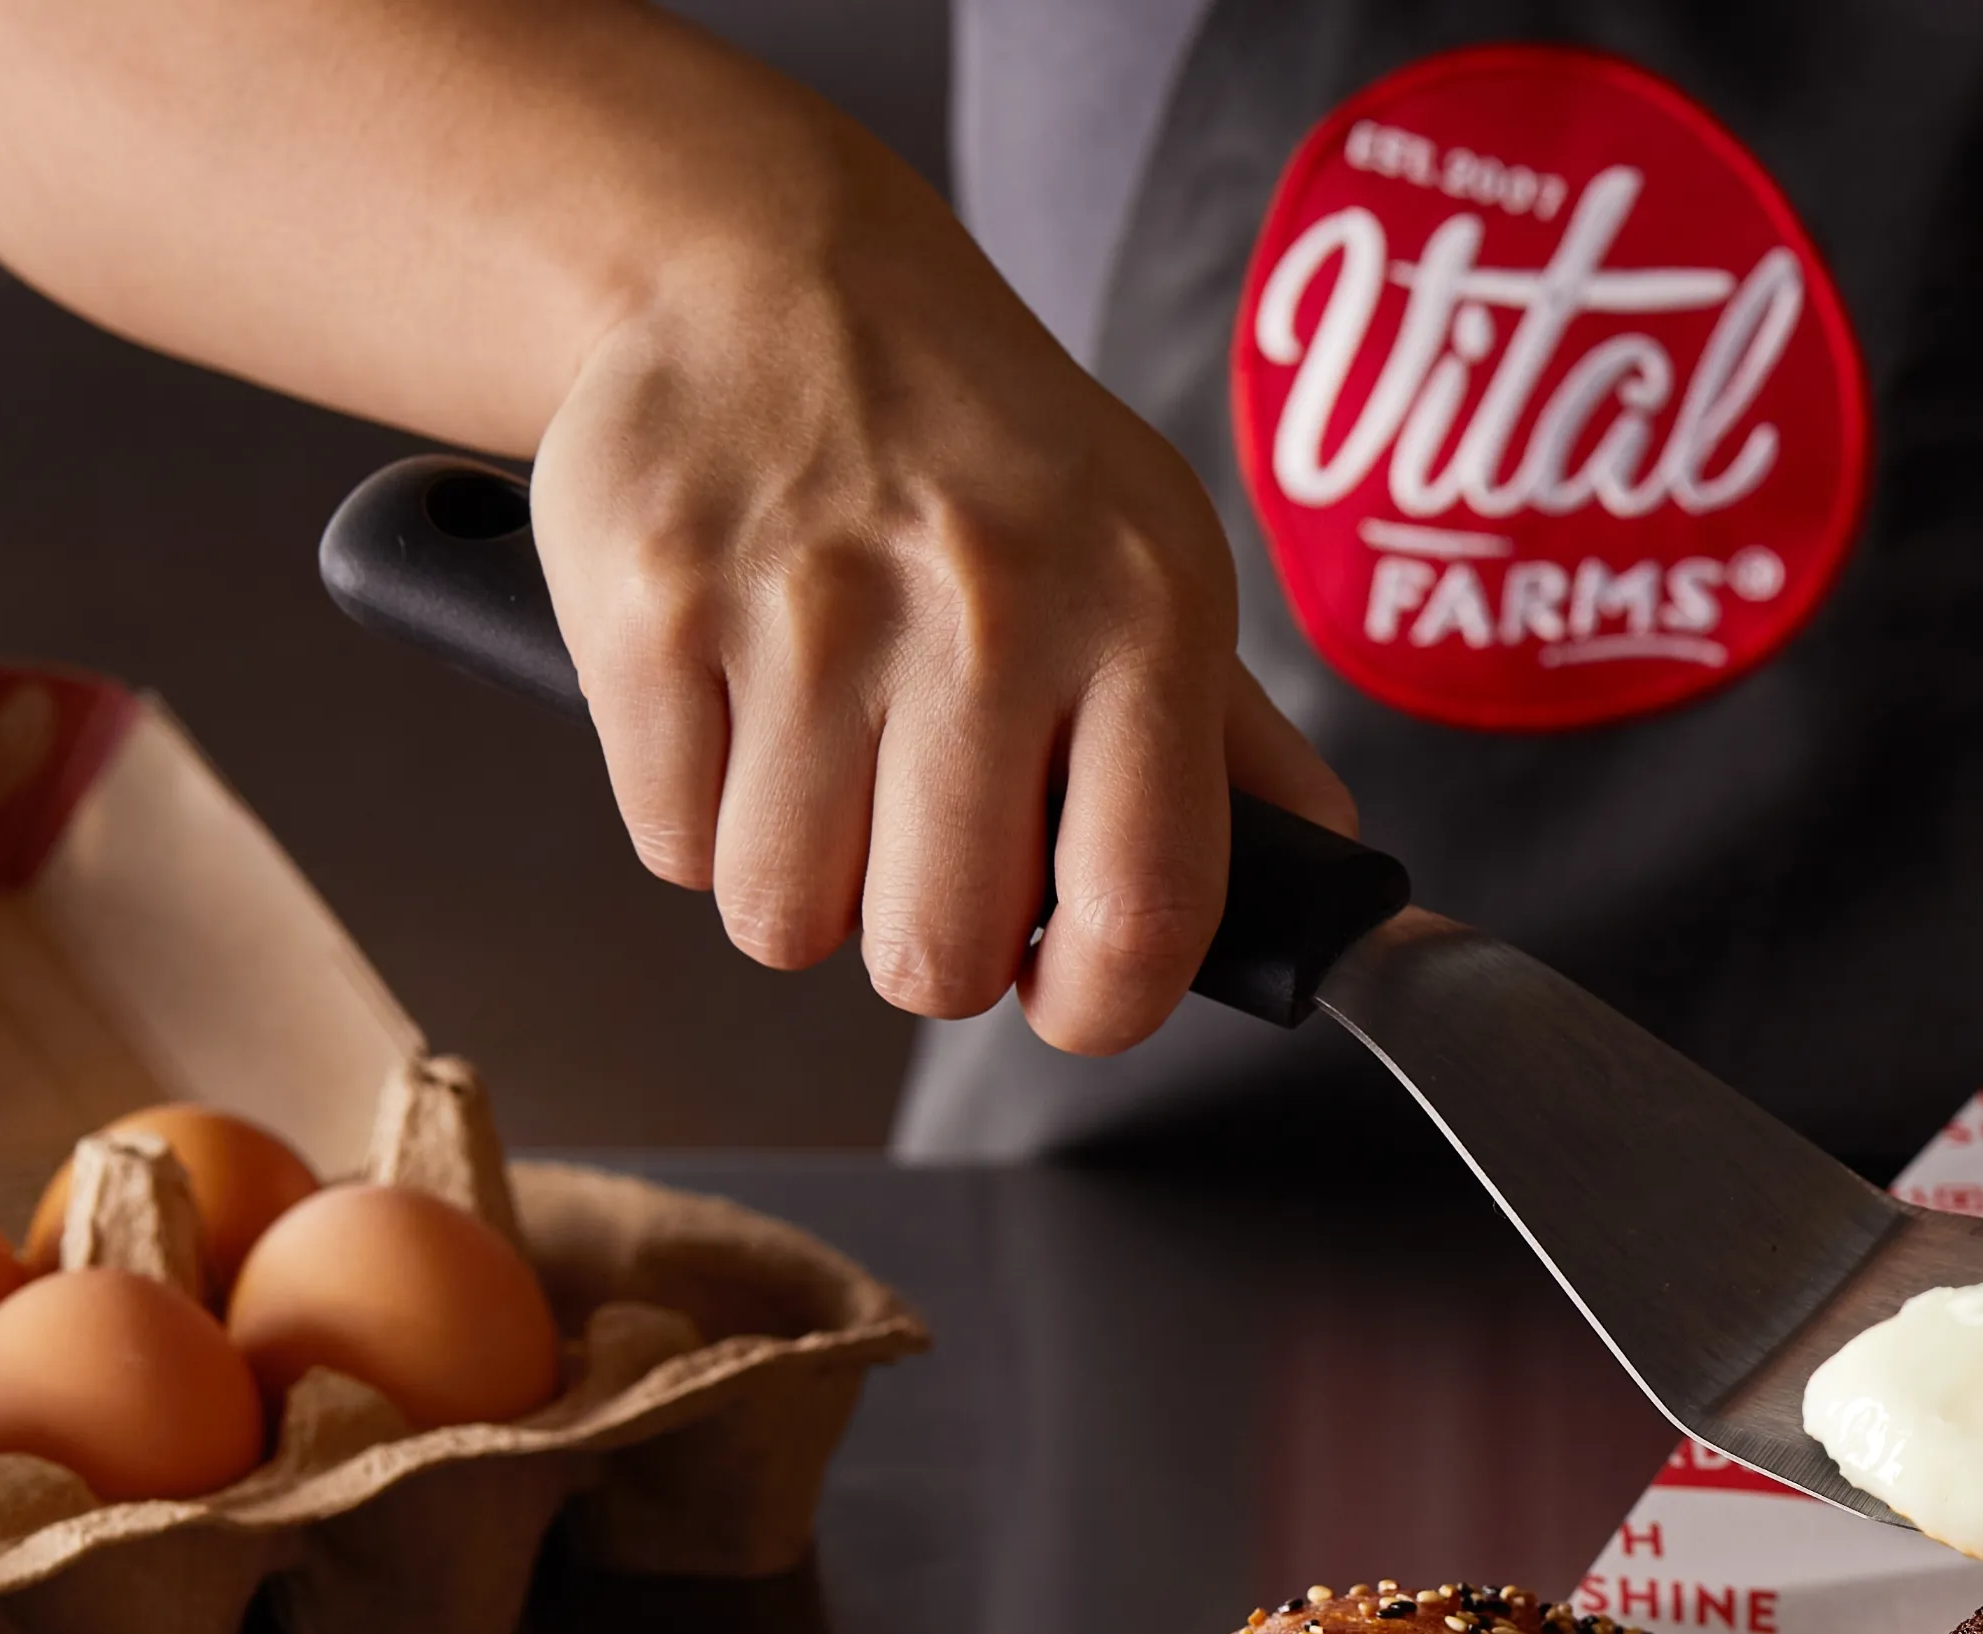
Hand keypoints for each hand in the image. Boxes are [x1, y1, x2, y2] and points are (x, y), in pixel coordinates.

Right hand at [529, 187, 1354, 1051]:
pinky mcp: (650, 601)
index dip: (1103, 1008)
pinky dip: (699, 817)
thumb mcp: (1154, 561)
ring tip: (831, 768)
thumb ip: (1237, 751)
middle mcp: (987, 607)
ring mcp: (807, 604)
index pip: (1146, 912)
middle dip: (928, 948)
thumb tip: (1331, 895)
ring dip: (802, 885)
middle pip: (936, 955)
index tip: (1068, 994)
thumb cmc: (987, 455)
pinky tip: (741, 709)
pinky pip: (671, 845)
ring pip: (784, 917)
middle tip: (927, 857)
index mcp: (1143, 614)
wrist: (776, 276)